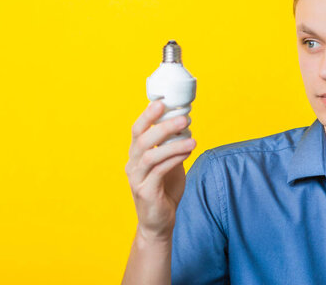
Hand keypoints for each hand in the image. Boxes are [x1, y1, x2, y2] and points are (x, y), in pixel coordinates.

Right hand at [125, 100, 195, 242]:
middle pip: (142, 139)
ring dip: (173, 144)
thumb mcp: (170, 164)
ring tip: (193, 139)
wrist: (159, 222)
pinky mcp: (145, 192)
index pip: (137, 130)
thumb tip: (185, 125)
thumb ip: (173, 147)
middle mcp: (132, 165)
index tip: (162, 102)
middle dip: (163, 126)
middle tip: (184, 118)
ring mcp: (136, 179)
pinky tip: (188, 152)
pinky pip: (159, 171)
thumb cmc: (165, 190)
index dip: (148, 115)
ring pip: (151, 155)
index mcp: (136, 155)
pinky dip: (175, 159)